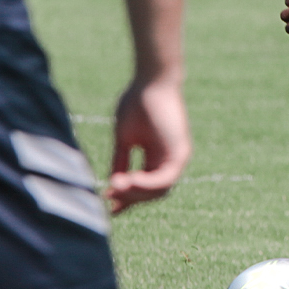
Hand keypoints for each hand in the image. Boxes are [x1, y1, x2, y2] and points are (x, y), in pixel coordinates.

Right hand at [107, 76, 189, 213]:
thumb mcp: (125, 138)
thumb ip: (121, 161)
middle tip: (108, 197)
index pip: (146, 187)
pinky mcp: (180, 153)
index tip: (109, 207)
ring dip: (136, 193)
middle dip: (130, 199)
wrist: (150, 81)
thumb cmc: (137, 103)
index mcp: (157, 156)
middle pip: (152, 193)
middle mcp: (169, 160)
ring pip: (159, 191)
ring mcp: (177, 157)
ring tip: (115, 189)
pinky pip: (164, 179)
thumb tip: (113, 183)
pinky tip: (128, 181)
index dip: (127, 198)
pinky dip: (146, 184)